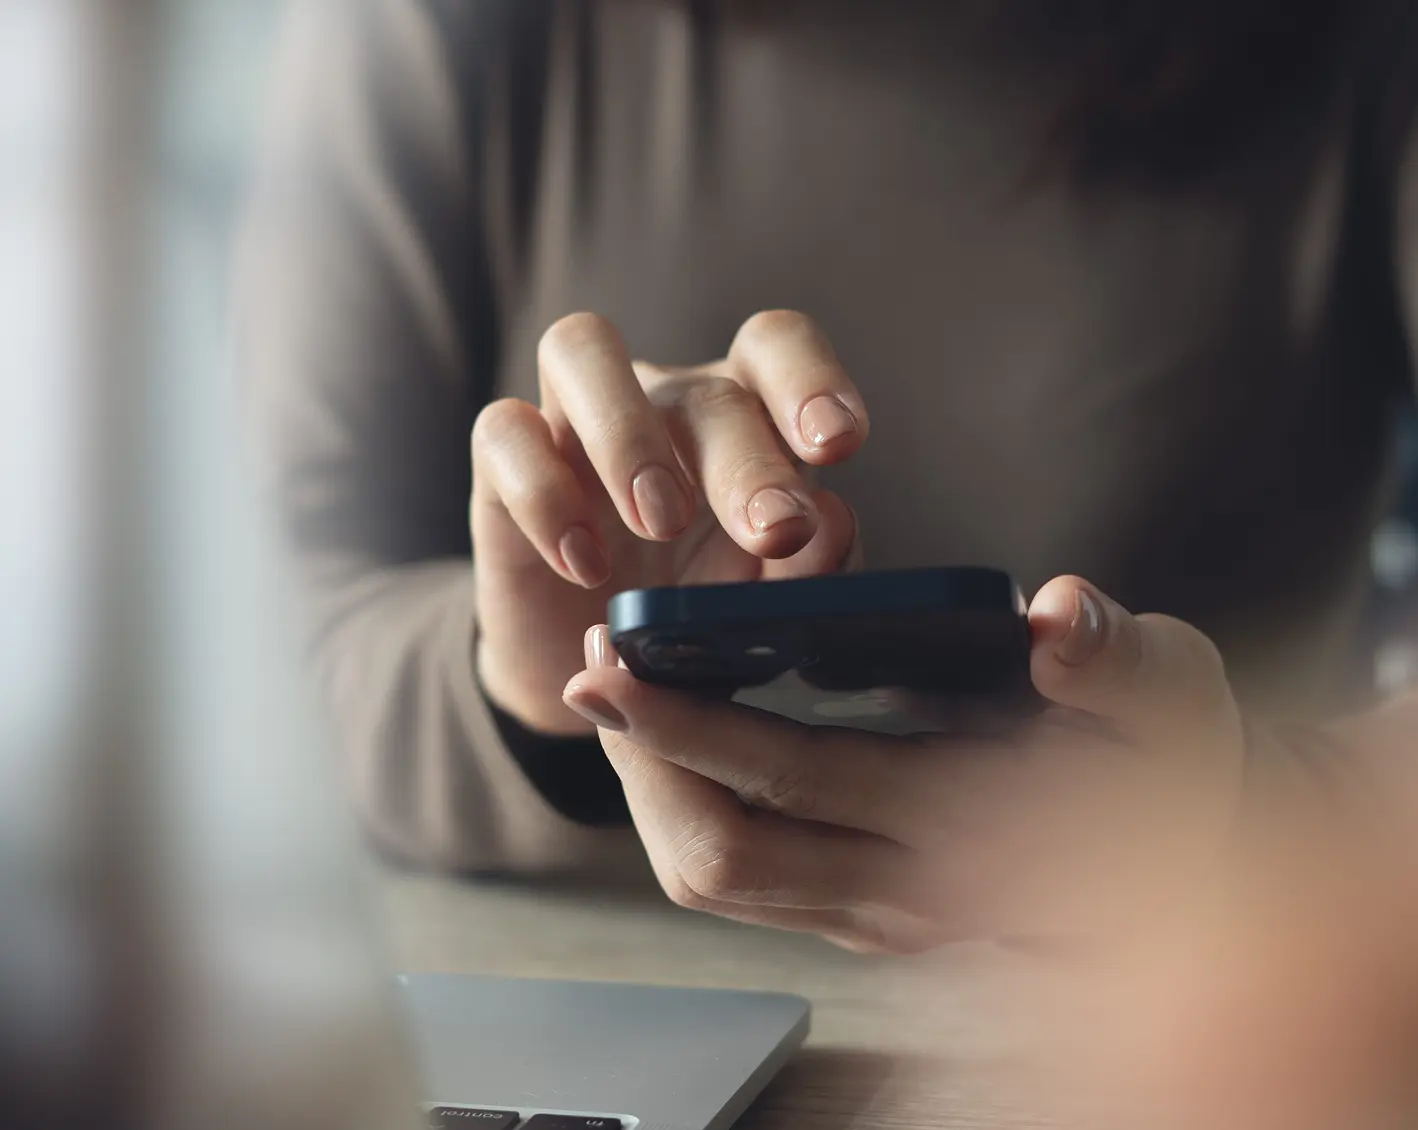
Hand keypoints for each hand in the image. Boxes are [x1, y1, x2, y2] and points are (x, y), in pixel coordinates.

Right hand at [471, 311, 865, 733]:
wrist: (599, 678)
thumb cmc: (696, 619)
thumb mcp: (755, 607)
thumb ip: (802, 573)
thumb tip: (833, 522)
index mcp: (743, 417)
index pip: (775, 348)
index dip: (810, 379)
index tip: (840, 444)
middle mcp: (661, 401)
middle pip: (702, 385)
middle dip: (744, 459)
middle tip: (772, 530)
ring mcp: (574, 421)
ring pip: (581, 347)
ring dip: (628, 434)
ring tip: (659, 521)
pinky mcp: (501, 464)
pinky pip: (504, 432)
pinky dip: (544, 493)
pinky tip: (583, 565)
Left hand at [561, 576, 1245, 951]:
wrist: (1190, 861)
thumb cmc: (1175, 763)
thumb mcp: (1175, 694)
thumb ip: (1118, 659)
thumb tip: (1055, 617)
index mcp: (973, 830)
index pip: (797, 783)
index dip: (691, 722)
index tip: (619, 656)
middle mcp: (907, 896)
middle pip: (722, 854)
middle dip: (641, 757)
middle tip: (590, 667)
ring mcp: (879, 918)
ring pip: (721, 882)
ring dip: (654, 790)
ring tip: (617, 700)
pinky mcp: (867, 914)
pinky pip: (749, 884)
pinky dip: (691, 814)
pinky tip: (676, 745)